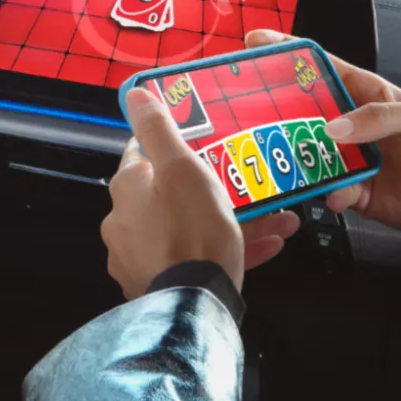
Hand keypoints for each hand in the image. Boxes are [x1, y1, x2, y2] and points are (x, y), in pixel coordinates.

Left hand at [103, 86, 298, 300]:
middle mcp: (124, 222)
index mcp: (127, 189)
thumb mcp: (182, 169)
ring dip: (231, 223)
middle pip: (169, 195)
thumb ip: (159, 130)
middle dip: (213, 189)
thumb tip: (133, 94)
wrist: (194, 306)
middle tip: (249, 187)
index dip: (171, 145)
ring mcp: (139, 258)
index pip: (143, 154)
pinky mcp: (158, 287)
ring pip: (190, 230)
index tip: (202, 143)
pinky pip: (196, 261)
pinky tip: (268, 246)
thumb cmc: (192, 230)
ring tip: (277, 219)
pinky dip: (228, 252)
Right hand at [244, 30, 400, 244]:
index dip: (293, 54)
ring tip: (292, 160)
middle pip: (308, 113)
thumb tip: (336, 126)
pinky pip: (331, 191)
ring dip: (301, 158)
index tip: (259, 44)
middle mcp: (359, 127)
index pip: (326, 69)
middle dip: (279, 110)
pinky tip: (337, 194)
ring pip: (312, 154)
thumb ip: (382, 116)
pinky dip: (328, 193)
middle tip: (254, 110)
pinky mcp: (359, 194)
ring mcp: (356, 161)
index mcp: (373, 96)